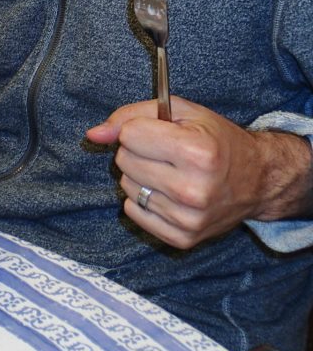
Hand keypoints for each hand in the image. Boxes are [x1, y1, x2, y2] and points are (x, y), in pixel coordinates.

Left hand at [87, 96, 312, 248]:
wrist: (256, 180)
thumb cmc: (217, 140)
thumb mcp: (181, 112)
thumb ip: (132, 115)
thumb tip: (94, 134)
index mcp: (197, 152)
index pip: (130, 135)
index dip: (139, 128)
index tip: (157, 131)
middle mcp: (193, 190)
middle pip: (124, 161)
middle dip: (137, 150)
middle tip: (165, 152)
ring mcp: (188, 219)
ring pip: (127, 186)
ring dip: (140, 175)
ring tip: (169, 171)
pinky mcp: (183, 238)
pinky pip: (133, 212)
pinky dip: (144, 199)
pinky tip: (167, 191)